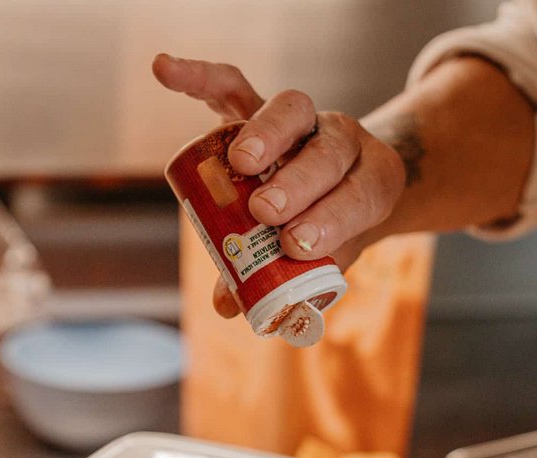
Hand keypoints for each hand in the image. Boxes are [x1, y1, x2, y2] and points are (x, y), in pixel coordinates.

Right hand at [153, 54, 405, 316]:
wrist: (344, 183)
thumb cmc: (330, 230)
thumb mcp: (322, 261)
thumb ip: (277, 281)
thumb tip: (226, 306)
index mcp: (372, 181)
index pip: (360, 194)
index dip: (332, 218)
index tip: (298, 244)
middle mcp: (343, 143)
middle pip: (328, 151)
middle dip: (299, 182)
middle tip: (268, 212)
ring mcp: (303, 121)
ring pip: (291, 111)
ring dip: (266, 134)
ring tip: (240, 162)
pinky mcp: (260, 106)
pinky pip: (232, 86)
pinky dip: (198, 78)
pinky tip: (164, 71)